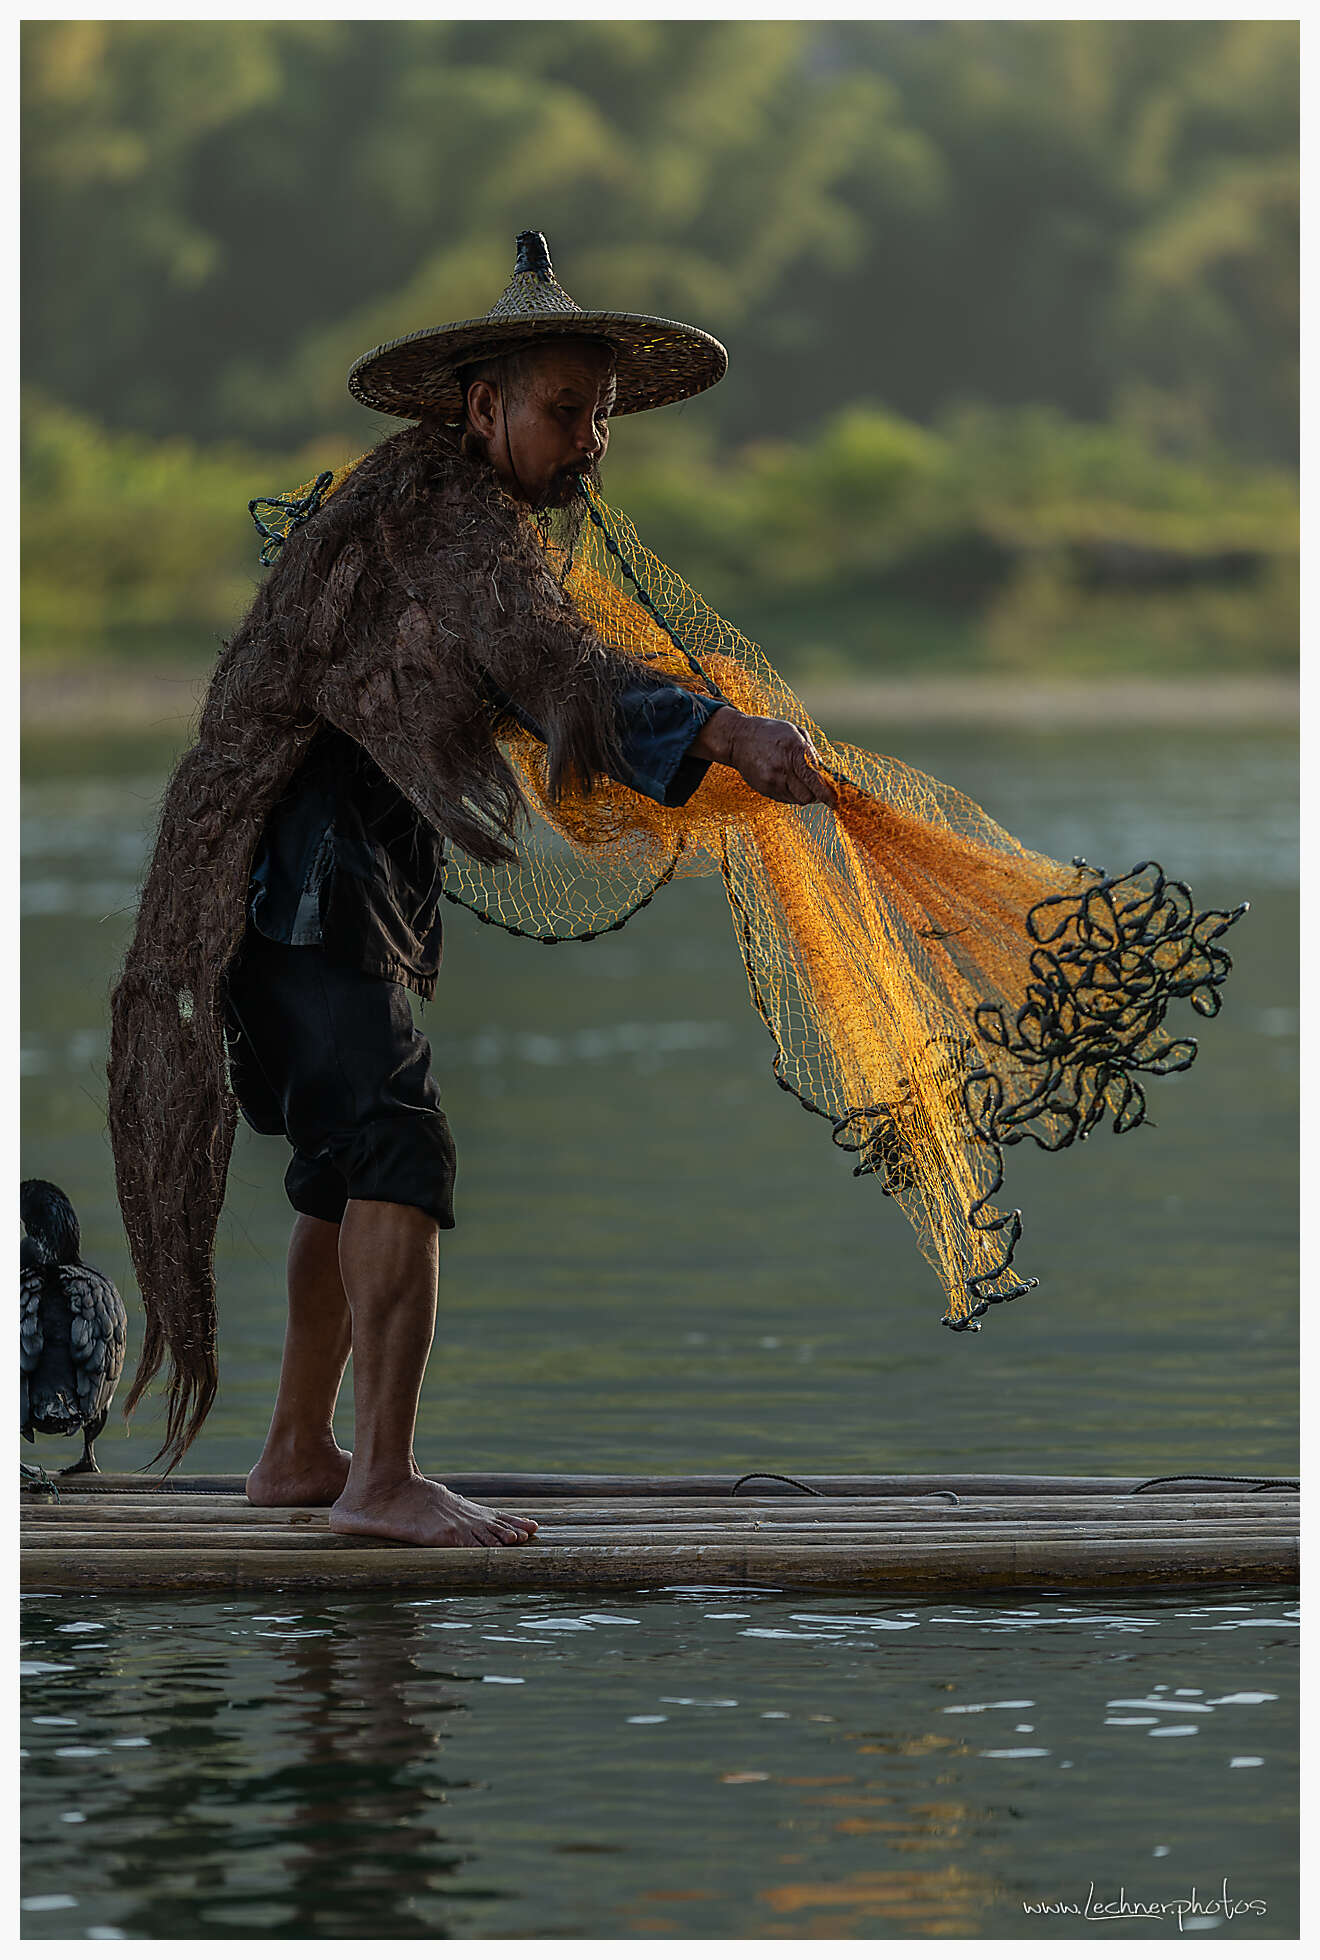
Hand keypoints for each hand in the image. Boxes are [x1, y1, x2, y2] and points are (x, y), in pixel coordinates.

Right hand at [690, 706, 836, 806]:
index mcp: (794, 750)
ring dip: (803, 794)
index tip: (834, 801)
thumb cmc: (771, 733)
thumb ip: (812, 753)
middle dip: (816, 794)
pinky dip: (790, 793)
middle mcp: (783, 767)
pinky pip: (785, 799)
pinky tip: (784, 779)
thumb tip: (826, 773)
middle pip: (809, 796)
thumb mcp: (795, 733)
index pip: (814, 779)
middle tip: (816, 786)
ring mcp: (772, 780)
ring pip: (798, 800)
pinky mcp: (764, 789)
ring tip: (796, 779)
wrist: (738, 738)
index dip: (826, 793)